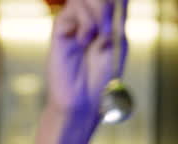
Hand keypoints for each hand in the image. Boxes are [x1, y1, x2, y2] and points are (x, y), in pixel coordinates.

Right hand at [45, 0, 126, 127]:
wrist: (83, 100)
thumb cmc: (101, 77)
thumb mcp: (117, 42)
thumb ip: (116, 17)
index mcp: (105, 20)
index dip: (115, 0)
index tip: (114, 18)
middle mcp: (88, 18)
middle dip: (106, 5)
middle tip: (109, 30)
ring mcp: (73, 22)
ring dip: (98, 13)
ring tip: (101, 35)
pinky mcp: (60, 29)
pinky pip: (72, 10)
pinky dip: (85, 23)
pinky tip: (84, 41)